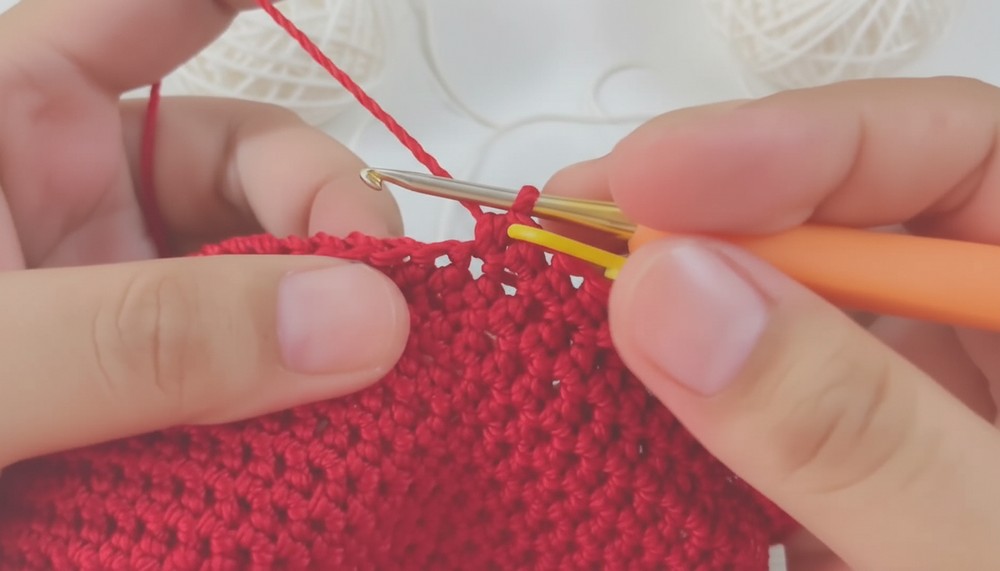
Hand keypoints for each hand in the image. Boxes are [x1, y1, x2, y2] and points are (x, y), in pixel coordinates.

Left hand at [0, 0, 408, 469]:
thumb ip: (144, 337)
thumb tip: (361, 317)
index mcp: (9, 123)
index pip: (143, 12)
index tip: (316, 7)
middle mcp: (74, 200)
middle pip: (248, 159)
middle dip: (329, 205)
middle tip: (382, 284)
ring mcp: (121, 297)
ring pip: (267, 268)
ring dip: (329, 310)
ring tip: (376, 372)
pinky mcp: (146, 386)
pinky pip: (251, 364)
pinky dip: (302, 388)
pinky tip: (338, 415)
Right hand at [546, 77, 999, 569]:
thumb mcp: (988, 558)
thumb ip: (855, 433)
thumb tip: (668, 295)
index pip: (955, 150)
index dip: (792, 144)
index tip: (645, 180)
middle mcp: (997, 335)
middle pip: (849, 224)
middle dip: (706, 224)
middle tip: (571, 238)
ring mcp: (930, 407)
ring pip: (787, 322)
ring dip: (676, 323)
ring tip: (562, 314)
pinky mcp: (863, 474)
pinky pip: (766, 417)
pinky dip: (685, 421)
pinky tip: (609, 418)